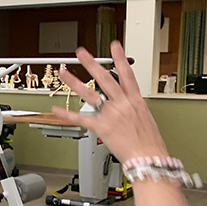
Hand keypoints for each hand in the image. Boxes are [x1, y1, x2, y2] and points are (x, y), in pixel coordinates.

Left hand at [51, 41, 167, 162]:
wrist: (149, 159)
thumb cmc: (150, 143)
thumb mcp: (146, 119)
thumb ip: (134, 109)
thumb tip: (130, 106)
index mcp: (135, 101)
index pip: (126, 74)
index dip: (120, 58)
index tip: (114, 46)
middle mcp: (122, 104)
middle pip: (104, 79)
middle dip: (91, 64)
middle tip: (81, 53)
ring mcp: (111, 114)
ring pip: (89, 94)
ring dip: (74, 82)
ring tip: (64, 73)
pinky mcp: (102, 127)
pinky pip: (80, 119)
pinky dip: (66, 115)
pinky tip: (56, 109)